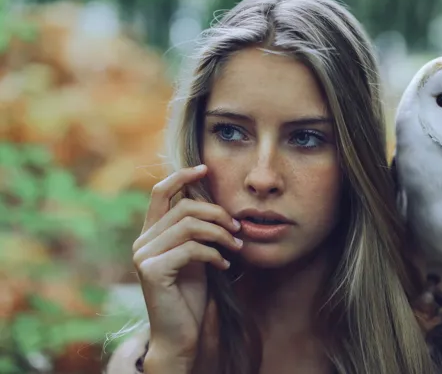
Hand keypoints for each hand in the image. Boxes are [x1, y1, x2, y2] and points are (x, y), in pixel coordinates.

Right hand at [132, 165, 242, 370]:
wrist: (182, 334)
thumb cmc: (191, 294)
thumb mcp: (196, 255)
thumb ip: (197, 230)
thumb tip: (215, 201)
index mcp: (151, 233)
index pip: (160, 192)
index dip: (182, 176)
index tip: (206, 168)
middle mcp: (142, 241)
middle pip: (183, 207)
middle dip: (217, 213)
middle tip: (237, 228)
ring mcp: (143, 256)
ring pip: (189, 225)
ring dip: (220, 233)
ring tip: (236, 245)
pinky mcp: (151, 271)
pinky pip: (191, 249)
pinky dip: (214, 254)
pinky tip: (225, 266)